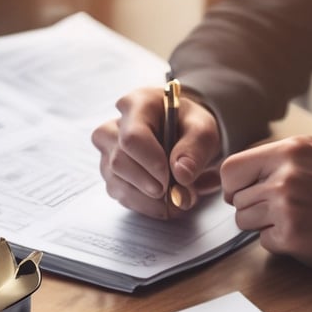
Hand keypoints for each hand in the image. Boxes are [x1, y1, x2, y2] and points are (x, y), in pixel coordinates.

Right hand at [92, 87, 222, 218]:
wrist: (181, 133)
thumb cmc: (188, 126)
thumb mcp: (203, 130)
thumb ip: (195, 148)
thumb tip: (181, 175)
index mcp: (136, 105)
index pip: (132, 137)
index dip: (151, 162)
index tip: (173, 178)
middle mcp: (114, 127)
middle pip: (119, 162)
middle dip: (151, 185)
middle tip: (180, 193)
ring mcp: (108, 153)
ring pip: (117, 183)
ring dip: (150, 199)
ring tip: (179, 198)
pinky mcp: (110, 174)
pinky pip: (121, 196)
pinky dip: (146, 205)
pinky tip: (166, 202)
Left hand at [221, 135, 311, 270]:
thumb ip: (278, 159)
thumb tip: (241, 173)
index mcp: (290, 150)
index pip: (231, 168)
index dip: (233, 185)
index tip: (244, 192)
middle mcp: (285, 175)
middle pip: (236, 198)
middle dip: (252, 207)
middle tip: (280, 209)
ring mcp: (287, 206)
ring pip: (244, 221)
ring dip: (263, 225)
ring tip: (293, 219)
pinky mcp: (291, 234)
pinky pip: (263, 241)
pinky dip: (278, 241)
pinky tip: (303, 233)